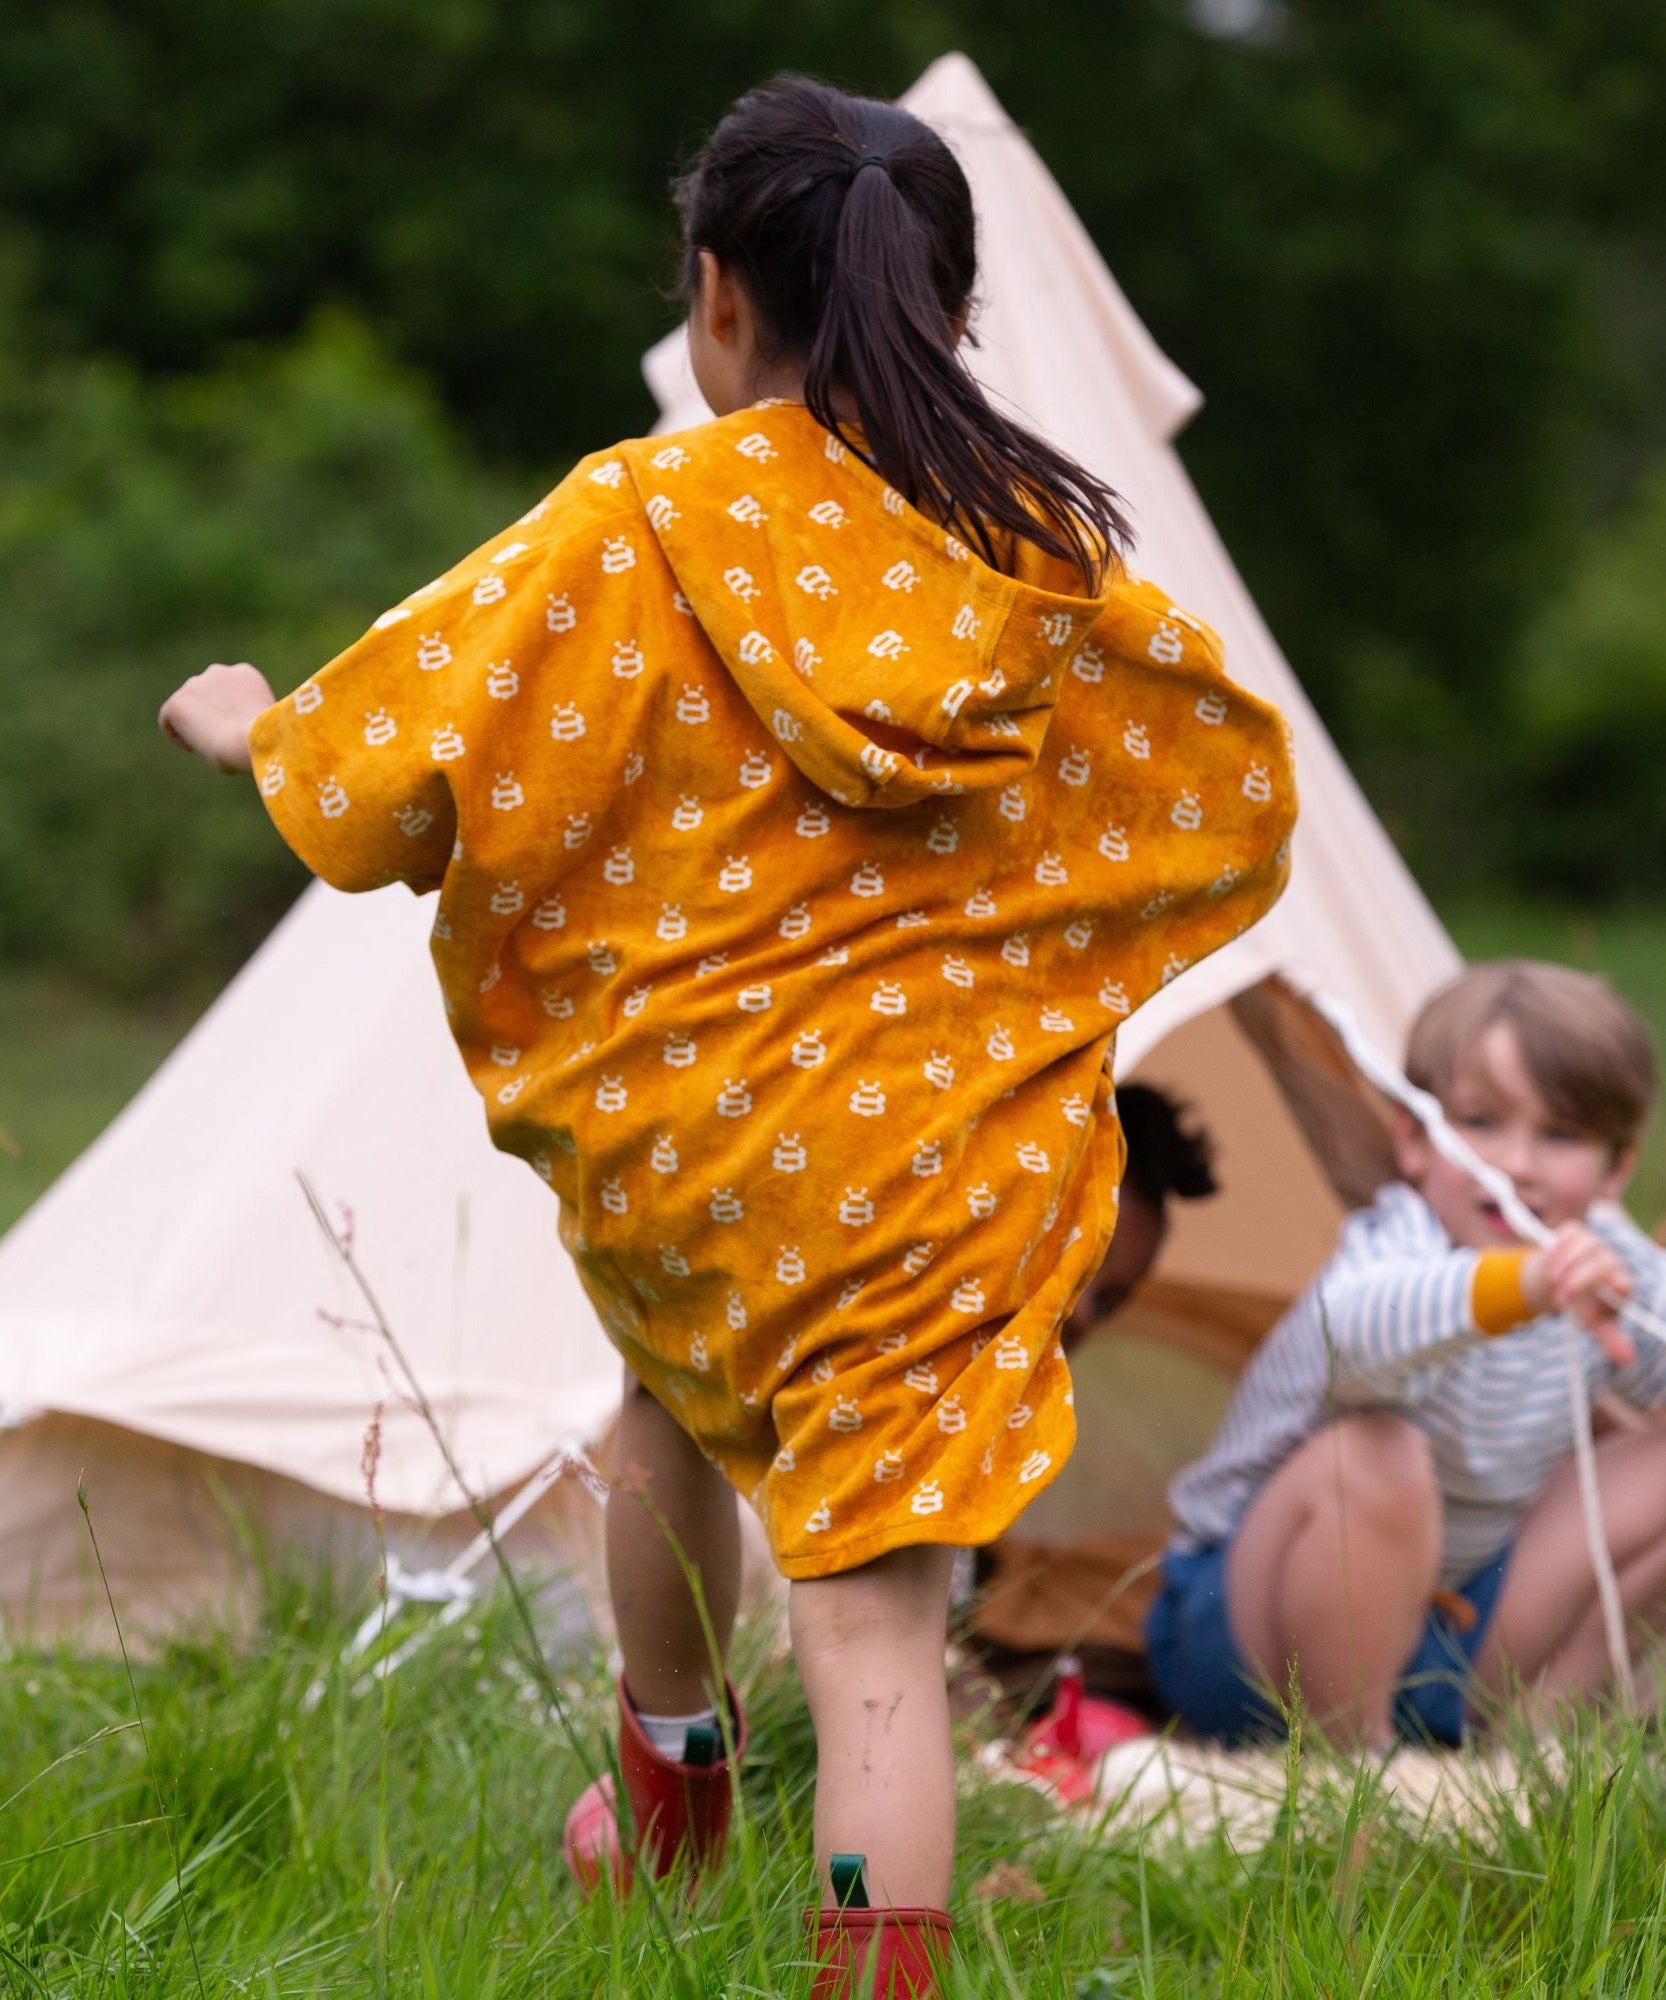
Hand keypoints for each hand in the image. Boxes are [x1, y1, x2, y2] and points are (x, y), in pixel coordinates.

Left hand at [158, 662, 275, 772]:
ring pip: (187, 705)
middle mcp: (218, 672)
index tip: (233, 728)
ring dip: (192, 722)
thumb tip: (235, 730)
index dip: (229, 708)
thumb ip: (247, 717)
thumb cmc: (265, 739)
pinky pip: (168, 719)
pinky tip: (191, 748)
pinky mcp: (177, 702)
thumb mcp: (262, 722)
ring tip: (204, 744)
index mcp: (244, 674)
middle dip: (209, 712)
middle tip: (217, 736)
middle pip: (205, 692)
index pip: (229, 688)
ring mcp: (194, 685)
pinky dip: (176, 734)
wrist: (250, 739)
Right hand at [1522, 1222, 1635, 1367]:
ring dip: (1566, 1263)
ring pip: (1585, 1244)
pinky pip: (1570, 1232)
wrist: (1565, 1281)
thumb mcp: (1596, 1325)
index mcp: (1620, 1283)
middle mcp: (1611, 1261)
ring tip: (1554, 1281)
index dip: (1619, 1282)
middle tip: (1562, 1302)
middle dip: (1579, 1281)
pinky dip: (1559, 1245)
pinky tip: (1550, 1259)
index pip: (1624, 1280)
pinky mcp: (1577, 1232)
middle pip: (1601, 1262)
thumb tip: (1627, 1360)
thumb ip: (1610, 1340)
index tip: (1615, 1289)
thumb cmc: (1586, 1305)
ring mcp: (1594, 1244)